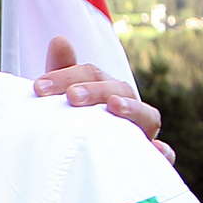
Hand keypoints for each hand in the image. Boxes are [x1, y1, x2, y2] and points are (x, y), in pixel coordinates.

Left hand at [34, 35, 168, 160]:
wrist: (78, 163)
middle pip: (119, 90)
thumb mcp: (61, 100)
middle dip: (95, 90)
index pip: (92, 74)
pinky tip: (156, 149)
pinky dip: (164, 152)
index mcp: (106, 90)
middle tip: (71, 96)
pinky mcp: (147, 158)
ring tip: (114, 106)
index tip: (38, 87)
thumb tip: (59, 39)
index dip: (67, 76)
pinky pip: (164, 155)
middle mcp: (127, 107)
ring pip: (147, 116)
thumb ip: (62, 73)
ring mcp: (140, 132)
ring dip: (132, 108)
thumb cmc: (70, 124)